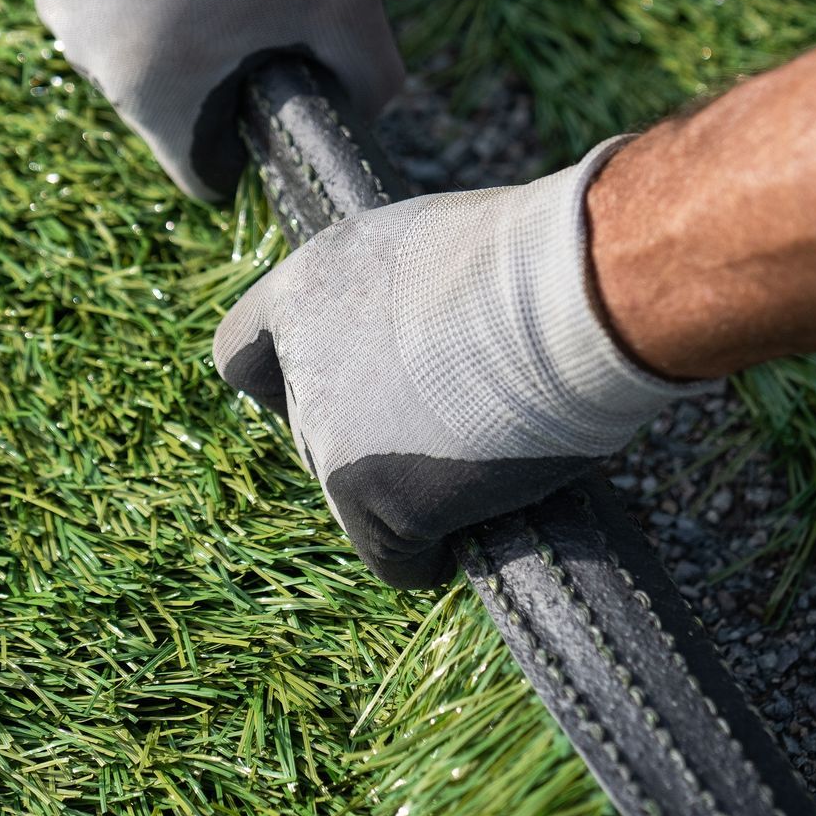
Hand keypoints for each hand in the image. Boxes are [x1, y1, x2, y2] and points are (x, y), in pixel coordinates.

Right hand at [33, 0, 402, 201]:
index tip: (280, 116)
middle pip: (166, 95)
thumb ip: (368, 79)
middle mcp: (84, 50)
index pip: (196, 170)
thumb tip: (369, 106)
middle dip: (218, 71)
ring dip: (181, 12)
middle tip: (272, 11)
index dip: (247, 155)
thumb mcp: (349, 0)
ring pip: (134, 29)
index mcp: (147, 89)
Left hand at [212, 142, 715, 586]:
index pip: (243, 354)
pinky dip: (428, 555)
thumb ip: (390, 307)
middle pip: (310, 431)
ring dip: (405, 489)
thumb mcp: (433, 257)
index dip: (290, 378)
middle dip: (367, 437)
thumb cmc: (536, 265)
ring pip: (352, 495)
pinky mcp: (370, 499)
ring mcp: (330, 437)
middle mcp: (301, 365)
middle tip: (450, 421)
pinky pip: (394, 558)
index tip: (347, 388)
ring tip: (483, 451)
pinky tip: (474, 528)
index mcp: (304, 289)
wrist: (572, 297)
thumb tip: (408, 362)